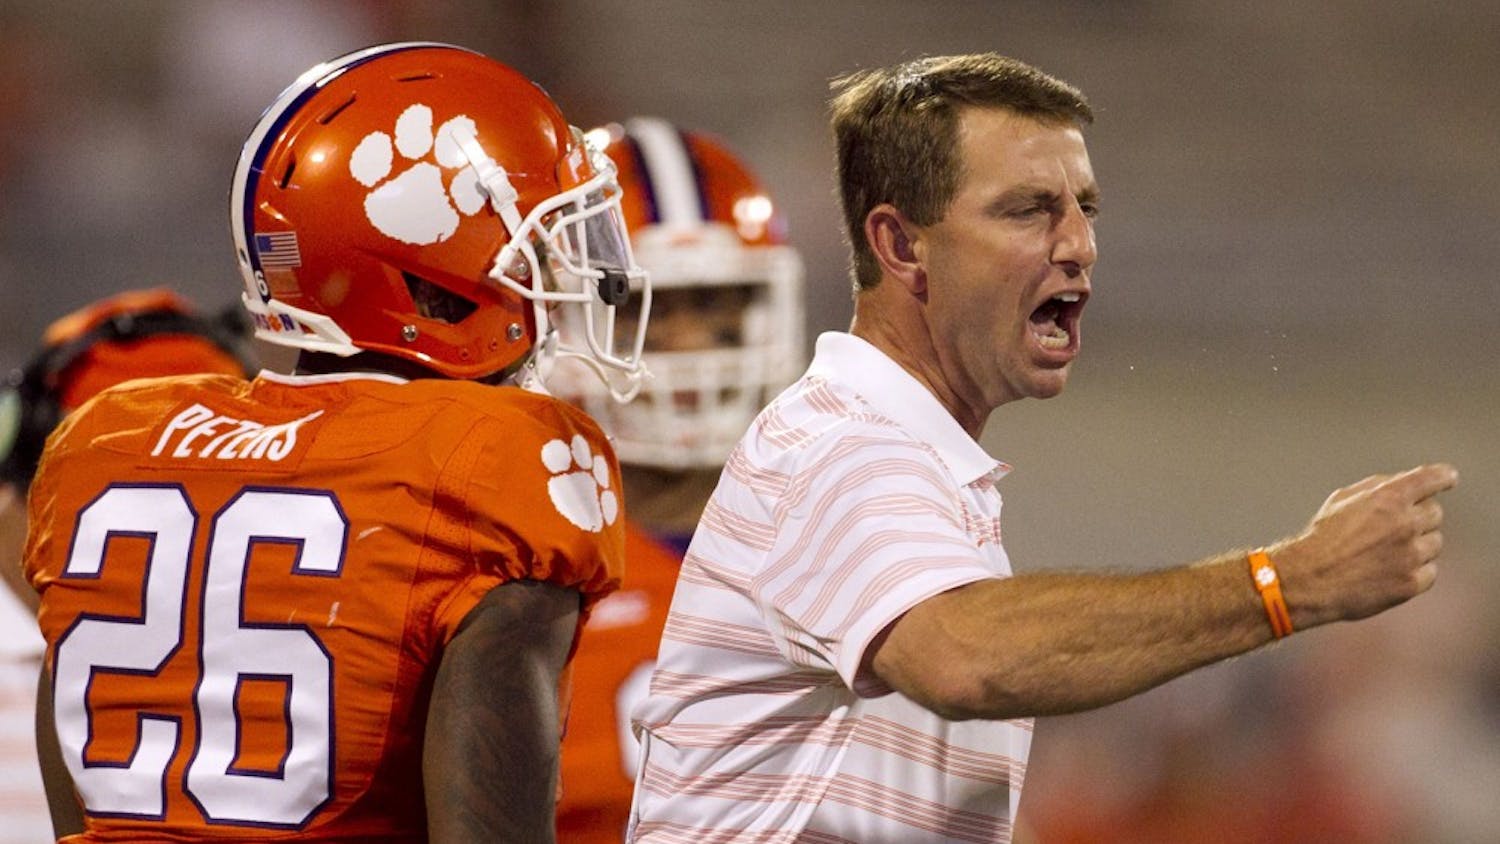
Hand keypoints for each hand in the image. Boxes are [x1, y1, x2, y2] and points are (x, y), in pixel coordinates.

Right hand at [1271, 463, 1457, 627]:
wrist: (1311, 579)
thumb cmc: (1322, 538)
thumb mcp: (1341, 499)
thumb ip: (1377, 487)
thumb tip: (1404, 484)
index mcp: (1388, 497)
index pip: (1431, 478)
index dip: (1442, 477)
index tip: (1448, 478)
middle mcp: (1404, 523)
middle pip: (1435, 513)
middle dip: (1418, 517)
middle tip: (1395, 528)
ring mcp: (1411, 554)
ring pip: (1435, 542)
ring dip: (1418, 545)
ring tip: (1387, 553)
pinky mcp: (1412, 582)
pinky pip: (1430, 571)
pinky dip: (1415, 570)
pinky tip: (1391, 571)